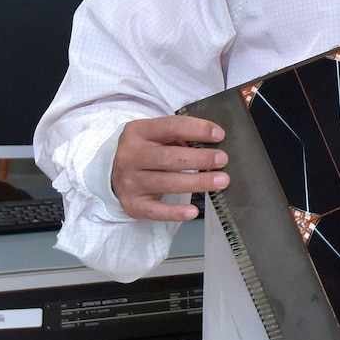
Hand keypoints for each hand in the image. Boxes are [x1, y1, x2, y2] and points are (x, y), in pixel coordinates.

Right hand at [110, 116, 226, 220]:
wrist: (116, 175)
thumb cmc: (148, 152)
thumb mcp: (157, 136)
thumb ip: (180, 136)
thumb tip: (214, 142)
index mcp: (137, 132)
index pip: (170, 127)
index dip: (197, 130)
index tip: (219, 135)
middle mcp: (130, 156)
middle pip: (169, 157)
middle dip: (199, 158)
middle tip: (222, 160)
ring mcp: (129, 181)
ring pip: (166, 183)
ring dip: (197, 182)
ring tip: (221, 181)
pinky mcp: (132, 204)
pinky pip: (155, 211)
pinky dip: (175, 212)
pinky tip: (193, 211)